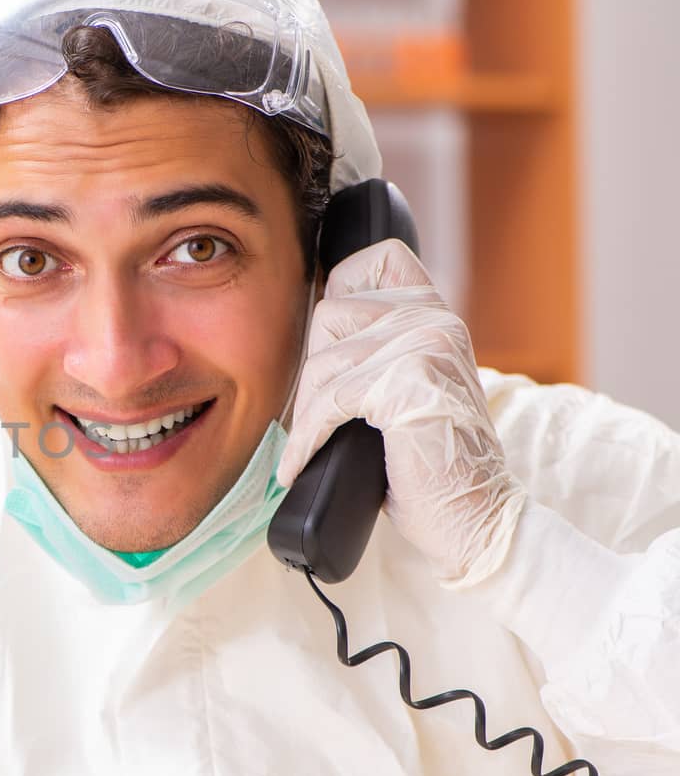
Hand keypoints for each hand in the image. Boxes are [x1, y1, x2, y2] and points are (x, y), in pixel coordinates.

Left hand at [277, 239, 526, 586]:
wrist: (476, 517)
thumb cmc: (431, 464)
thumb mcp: (405, 390)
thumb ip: (376, 353)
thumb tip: (311, 339)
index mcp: (437, 315)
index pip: (378, 259)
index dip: (338, 288)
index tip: (323, 341)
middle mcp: (436, 320)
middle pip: (330, 314)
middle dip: (311, 373)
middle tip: (312, 419)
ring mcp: (426, 345)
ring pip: (324, 361)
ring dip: (305, 413)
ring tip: (307, 446)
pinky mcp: (409, 382)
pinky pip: (330, 400)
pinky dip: (306, 437)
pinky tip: (299, 465)